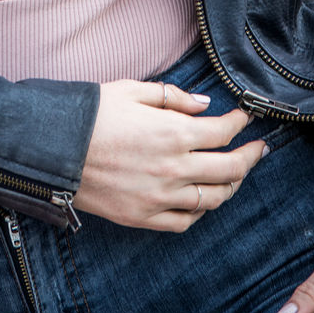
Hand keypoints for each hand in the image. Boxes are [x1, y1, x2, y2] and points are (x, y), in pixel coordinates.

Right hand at [73, 78, 265, 230]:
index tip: (245, 117)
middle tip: (259, 149)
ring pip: (213, 198)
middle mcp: (173, 168)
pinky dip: (200, 211)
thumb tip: (204, 105)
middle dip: (250, 156)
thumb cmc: (92, 114)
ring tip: (236, 175)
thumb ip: (173, 97)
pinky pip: (185, 221)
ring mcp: (160, 197)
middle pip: (229, 169)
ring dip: (231, 185)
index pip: (223, 131)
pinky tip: (202, 199)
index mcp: (173, 132)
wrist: (54, 149)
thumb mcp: (132, 90)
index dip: (240, 123)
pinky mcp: (144, 217)